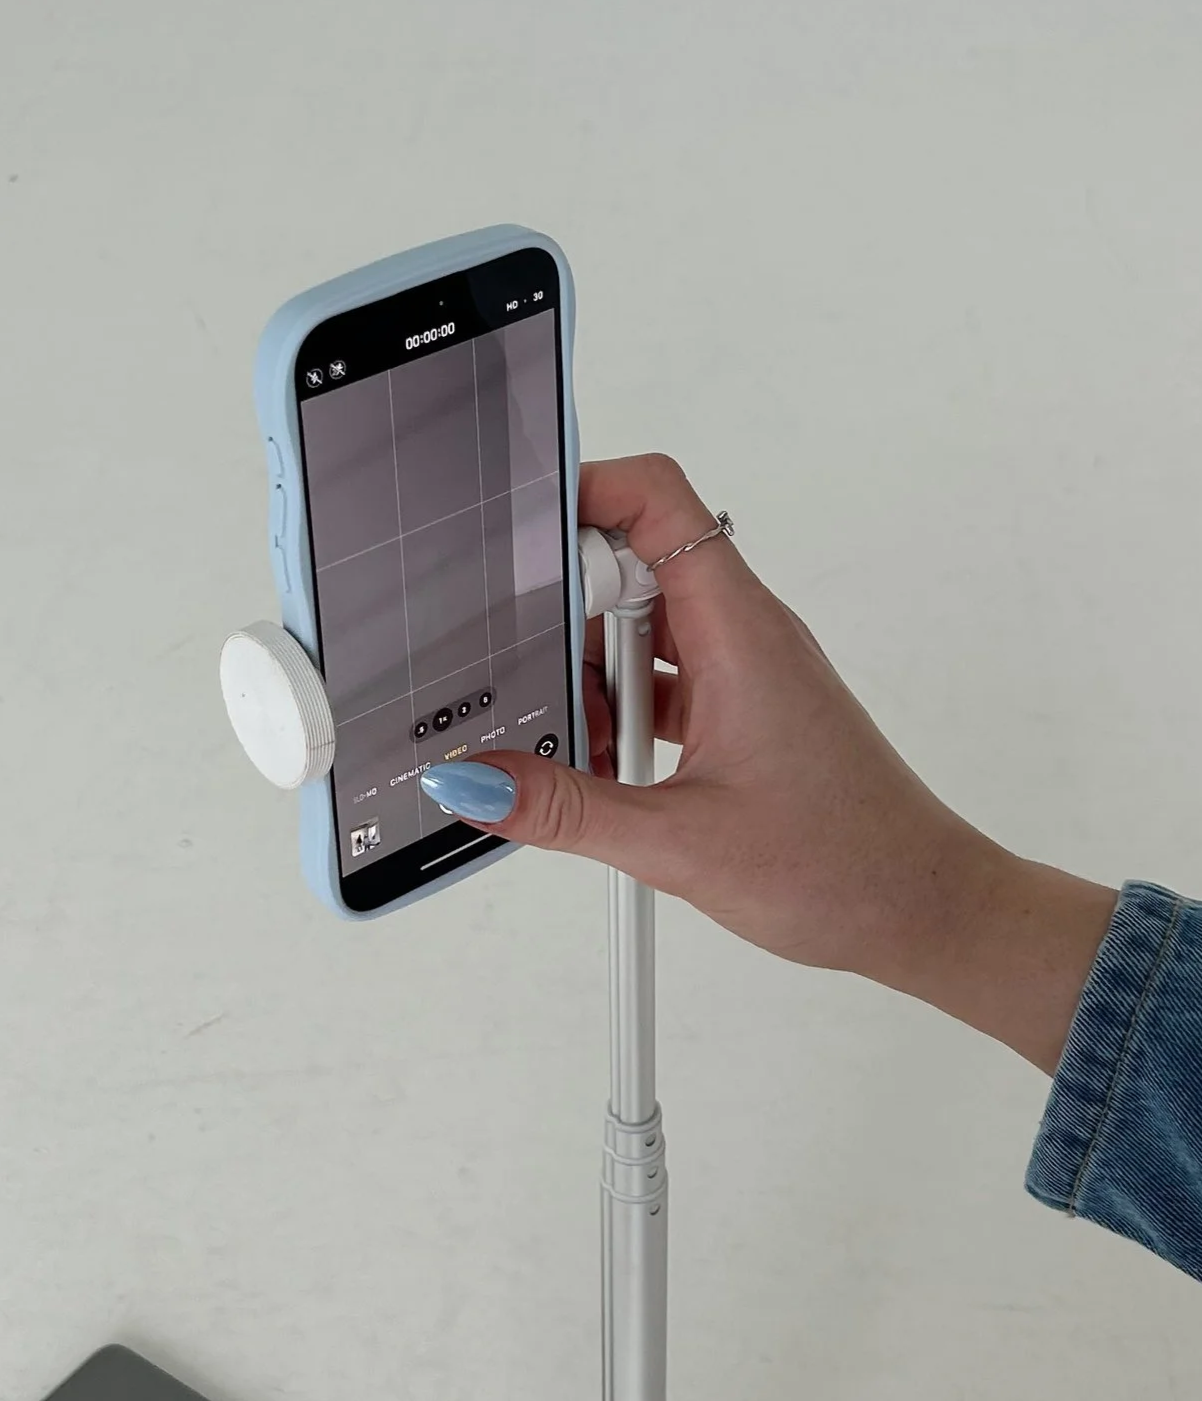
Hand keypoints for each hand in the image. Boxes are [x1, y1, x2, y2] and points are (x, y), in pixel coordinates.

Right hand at [442, 454, 1114, 1074]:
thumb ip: (566, 809)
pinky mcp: (743, 709)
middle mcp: (746, 634)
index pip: (658, 500)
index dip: (585, 489)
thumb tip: (476, 781)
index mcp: (741, 632)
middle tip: (522, 671)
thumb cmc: (845, 867)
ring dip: (591, 675)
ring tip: (570, 741)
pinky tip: (600, 768)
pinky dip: (619, 711)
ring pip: (642, 628)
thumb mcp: (678, 843)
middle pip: (633, 562)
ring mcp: (746, 670)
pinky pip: (662, 678)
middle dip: (565, 608)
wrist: (924, 911)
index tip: (517, 525)